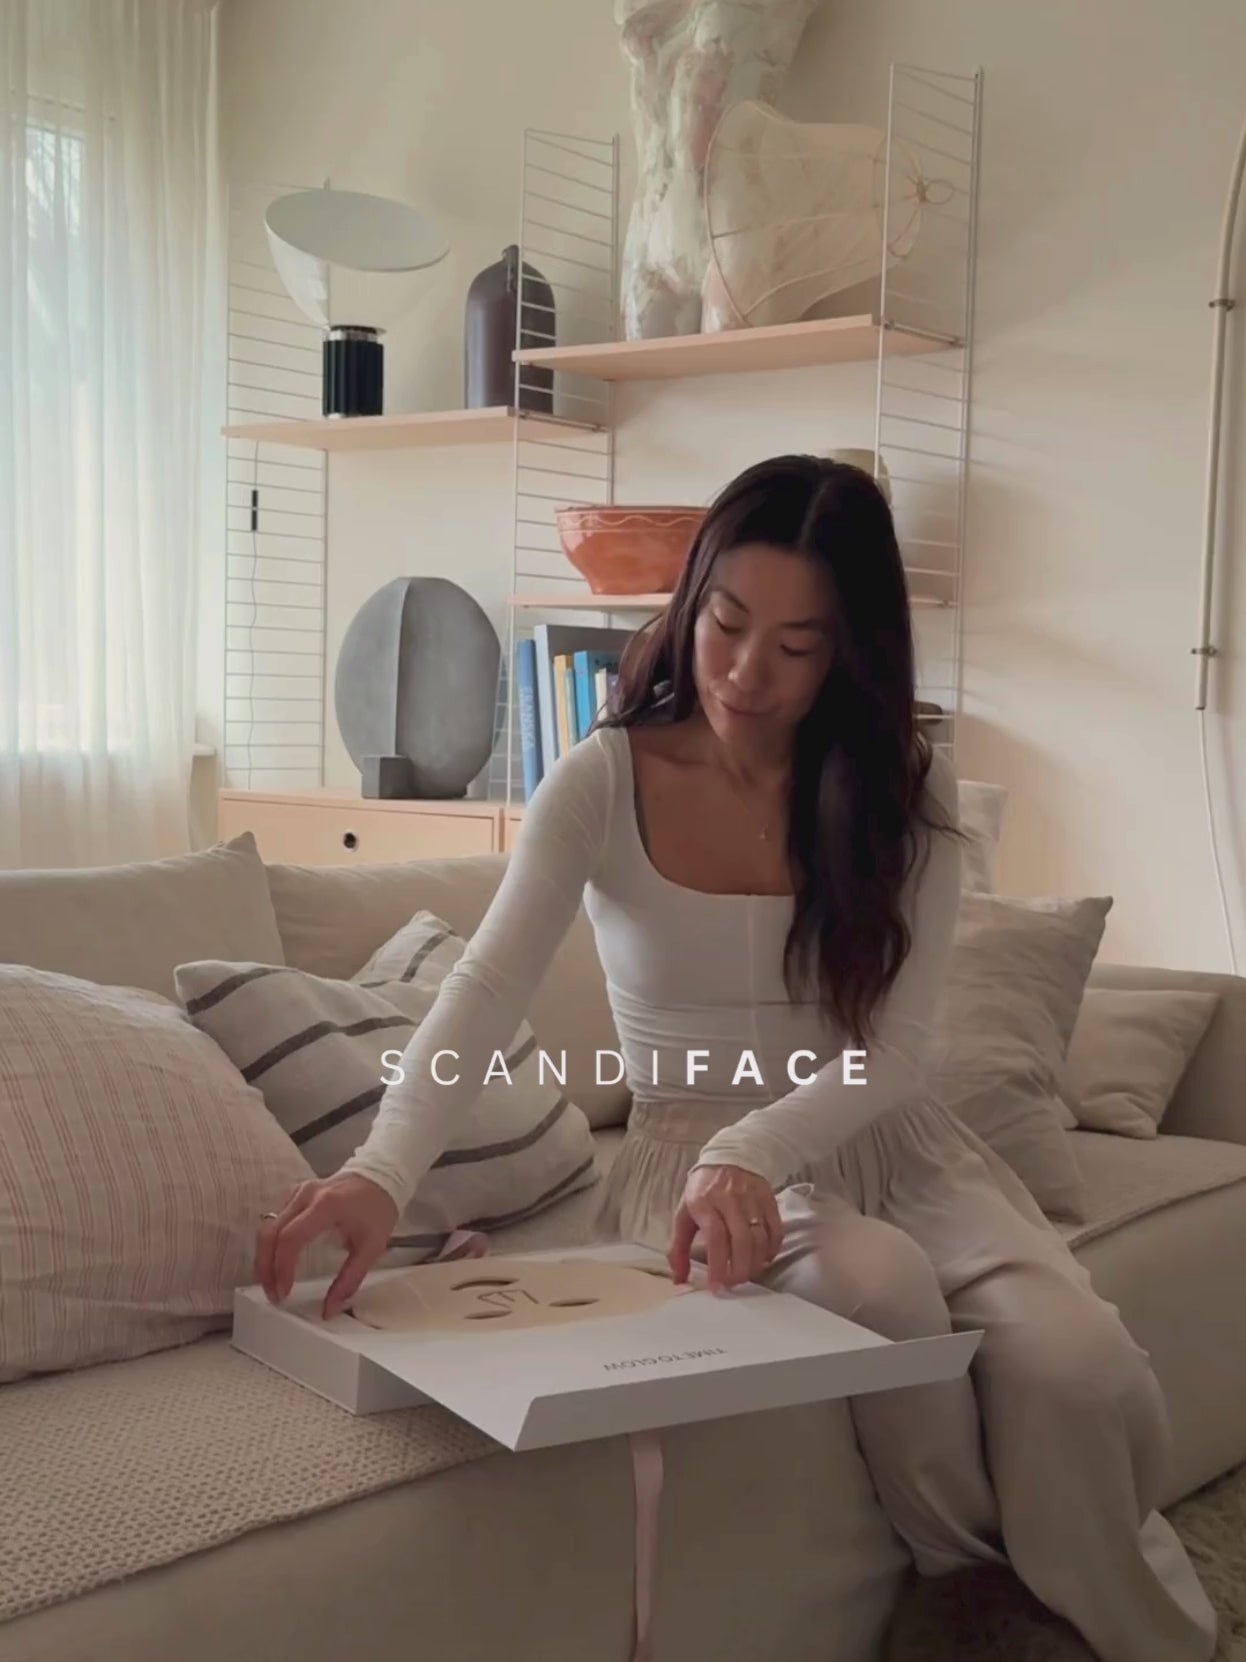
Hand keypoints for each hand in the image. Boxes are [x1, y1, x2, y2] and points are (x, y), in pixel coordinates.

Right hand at [255, 1174, 398, 1319]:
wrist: (381, 1177)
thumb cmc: (377, 1211)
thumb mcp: (372, 1248)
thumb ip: (350, 1280)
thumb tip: (328, 1311)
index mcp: (326, 1206)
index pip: (290, 1237)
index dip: (281, 1268)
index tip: (284, 1293)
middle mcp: (305, 1195)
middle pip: (270, 1233)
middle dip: (265, 1268)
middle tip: (273, 1295)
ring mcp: (297, 1191)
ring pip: (267, 1226)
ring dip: (264, 1257)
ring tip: (273, 1284)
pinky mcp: (295, 1193)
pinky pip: (274, 1219)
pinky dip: (270, 1244)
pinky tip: (277, 1263)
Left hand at [668, 1164, 782, 1291]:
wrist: (730, 1157)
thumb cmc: (703, 1191)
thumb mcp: (684, 1214)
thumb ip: (678, 1248)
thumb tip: (678, 1280)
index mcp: (703, 1202)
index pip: (715, 1237)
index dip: (718, 1265)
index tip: (716, 1286)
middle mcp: (730, 1199)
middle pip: (741, 1240)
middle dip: (739, 1269)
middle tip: (733, 1284)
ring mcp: (752, 1198)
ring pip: (760, 1238)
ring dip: (755, 1263)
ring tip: (745, 1274)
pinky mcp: (769, 1199)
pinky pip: (776, 1230)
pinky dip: (771, 1250)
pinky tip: (762, 1260)